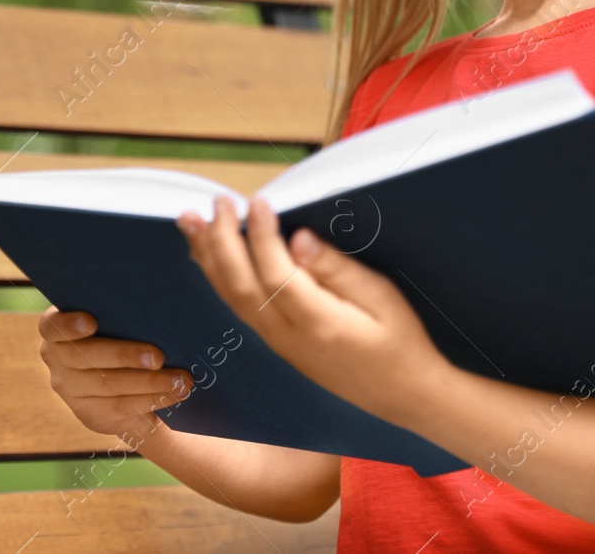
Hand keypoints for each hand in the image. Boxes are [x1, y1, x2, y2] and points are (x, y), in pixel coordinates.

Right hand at [37, 306, 193, 445]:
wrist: (129, 376)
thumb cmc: (126, 329)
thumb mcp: (118, 317)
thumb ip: (123, 309)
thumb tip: (158, 294)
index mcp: (58, 328)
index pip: (52, 326)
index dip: (68, 325)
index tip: (92, 322)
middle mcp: (57, 359)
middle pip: (85, 358)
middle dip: (124, 356)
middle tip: (159, 356)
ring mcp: (71, 390)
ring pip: (108, 386)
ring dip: (149, 383)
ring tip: (181, 379)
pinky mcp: (90, 414)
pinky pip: (121, 408)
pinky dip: (151, 399)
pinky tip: (174, 394)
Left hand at [176, 195, 453, 429]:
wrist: (404, 395)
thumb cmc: (400, 341)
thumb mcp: (382, 298)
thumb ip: (337, 269)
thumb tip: (299, 239)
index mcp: (318, 323)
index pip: (276, 273)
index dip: (262, 235)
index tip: (258, 201)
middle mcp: (288, 337)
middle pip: (241, 285)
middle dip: (223, 239)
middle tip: (219, 202)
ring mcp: (278, 344)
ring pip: (232, 297)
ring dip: (208, 257)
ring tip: (190, 222)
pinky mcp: (276, 344)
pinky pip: (238, 307)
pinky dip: (218, 277)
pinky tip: (207, 256)